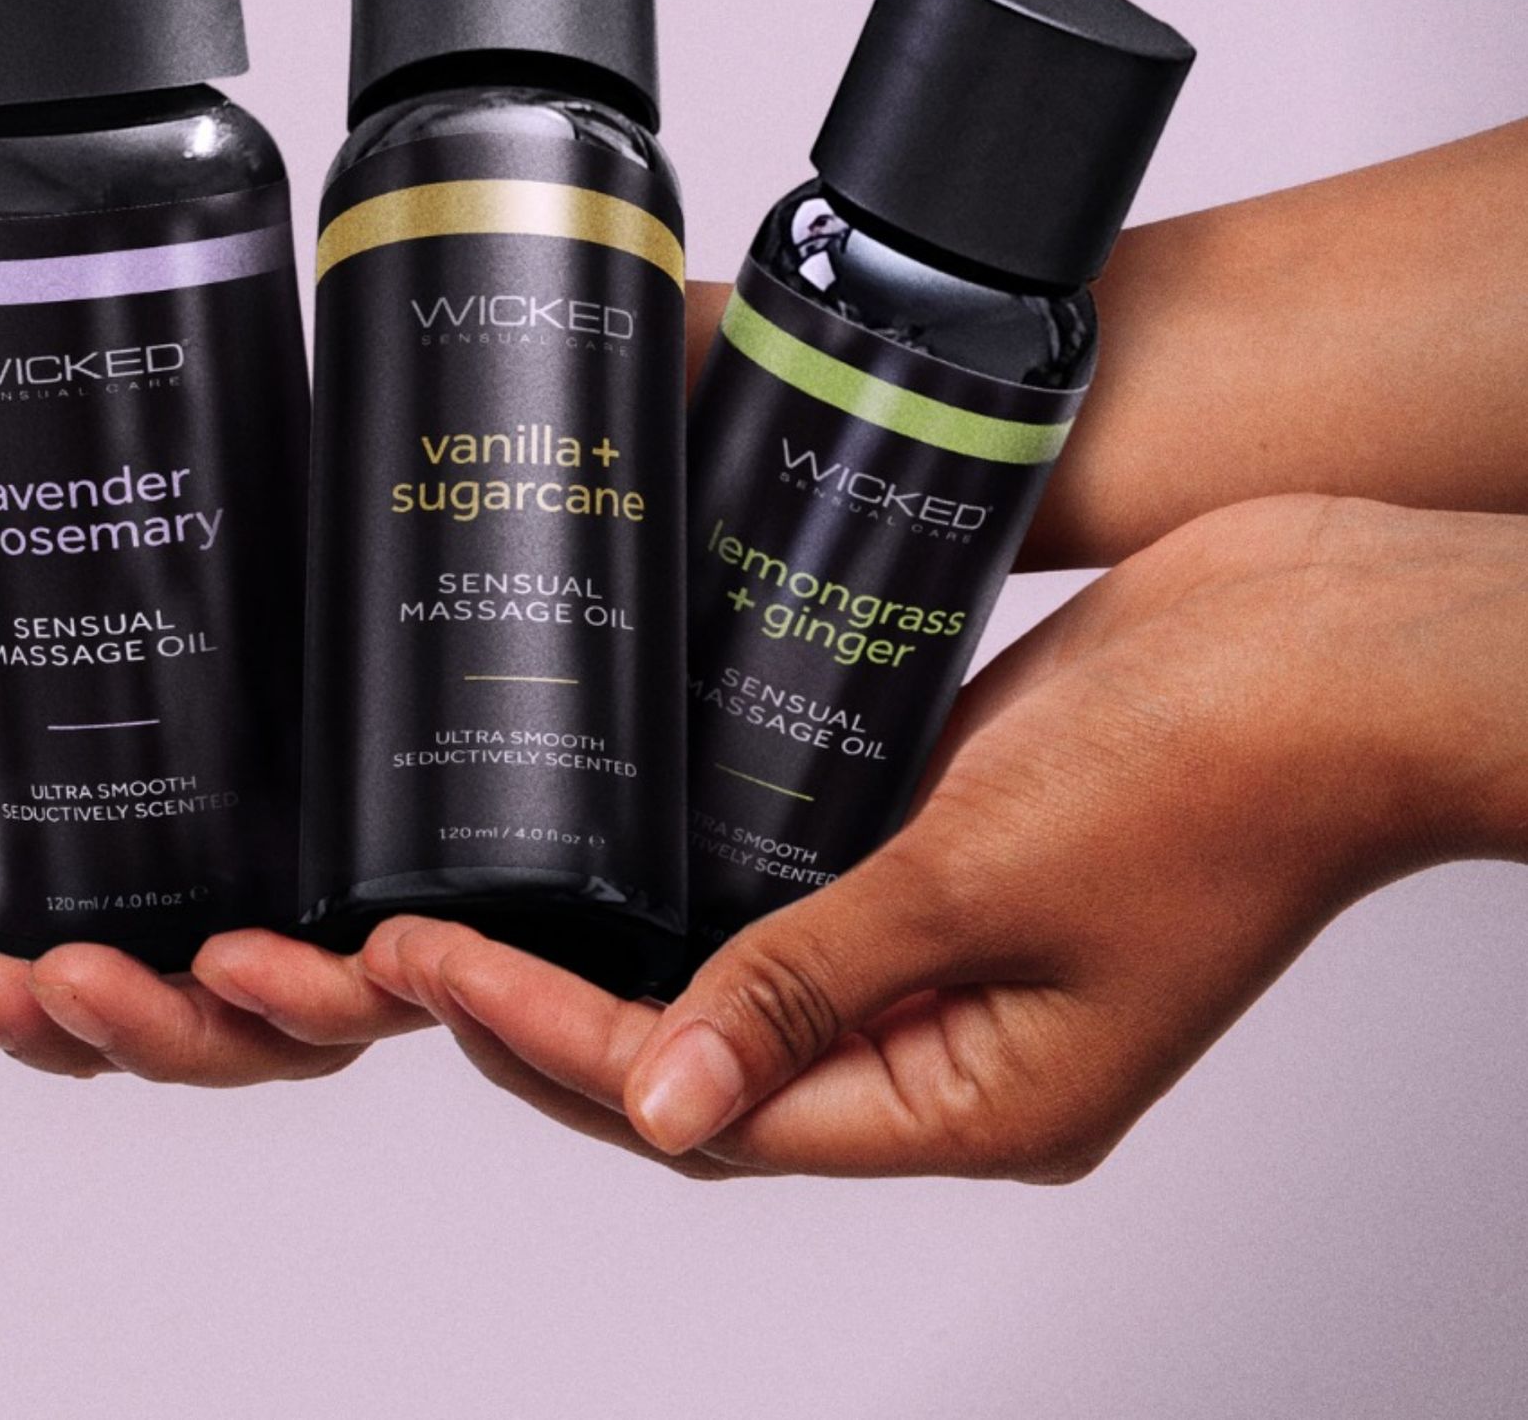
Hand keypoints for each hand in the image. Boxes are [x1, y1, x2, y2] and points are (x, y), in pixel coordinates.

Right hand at [0, 285, 738, 1082]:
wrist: (840, 471)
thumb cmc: (680, 462)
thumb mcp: (477, 430)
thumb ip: (371, 394)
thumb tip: (240, 291)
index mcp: (363, 766)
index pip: (186, 831)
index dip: (34, 808)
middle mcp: (419, 850)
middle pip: (233, 979)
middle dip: (90, 992)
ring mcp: (497, 890)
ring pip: (319, 1020)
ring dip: (183, 1027)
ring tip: (101, 972)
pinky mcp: (597, 903)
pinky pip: (461, 999)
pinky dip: (348, 999)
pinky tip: (281, 963)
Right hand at [0, 708, 427, 1079]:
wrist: (424, 701)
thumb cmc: (272, 753)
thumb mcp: (137, 743)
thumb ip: (8, 756)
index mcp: (189, 954)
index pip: (100, 1026)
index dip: (31, 1027)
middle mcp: (270, 980)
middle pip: (193, 1044)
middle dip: (118, 1023)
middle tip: (56, 977)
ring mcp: (361, 967)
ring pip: (303, 1029)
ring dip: (258, 1006)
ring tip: (220, 957)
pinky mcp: (442, 934)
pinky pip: (420, 981)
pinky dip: (396, 976)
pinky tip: (381, 948)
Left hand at [372, 496, 1527, 1177]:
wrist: (1338, 641)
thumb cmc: (1220, 773)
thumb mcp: (990, 886)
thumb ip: (816, 979)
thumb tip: (664, 1097)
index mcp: (970, 1098)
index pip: (708, 1102)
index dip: (552, 1039)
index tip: (428, 966)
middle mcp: (947, 1038)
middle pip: (703, 1054)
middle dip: (546, 1007)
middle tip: (406, 945)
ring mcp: (945, 941)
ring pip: (738, 972)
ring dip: (614, 943)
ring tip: (475, 901)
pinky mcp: (944, 845)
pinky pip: (793, 881)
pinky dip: (700, 869)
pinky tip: (615, 825)